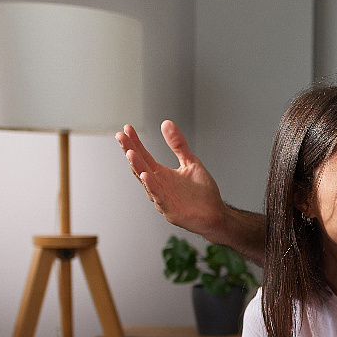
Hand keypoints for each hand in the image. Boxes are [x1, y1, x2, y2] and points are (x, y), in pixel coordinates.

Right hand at [115, 121, 227, 238]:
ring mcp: (161, 198)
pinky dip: (151, 186)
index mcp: (161, 174)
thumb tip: (166, 123)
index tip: (126, 128)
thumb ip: (178, 145)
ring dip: (137, 167)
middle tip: (121, 136)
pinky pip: (158, 196)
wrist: (215, 214)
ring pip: (146, 181)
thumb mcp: (190, 162)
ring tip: (130, 153)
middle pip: (140, 166)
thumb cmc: (202, 192)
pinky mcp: (170, 209)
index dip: (135, 142)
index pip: (143, 156)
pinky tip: (145, 176)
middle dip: (130, 151)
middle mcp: (157, 185)